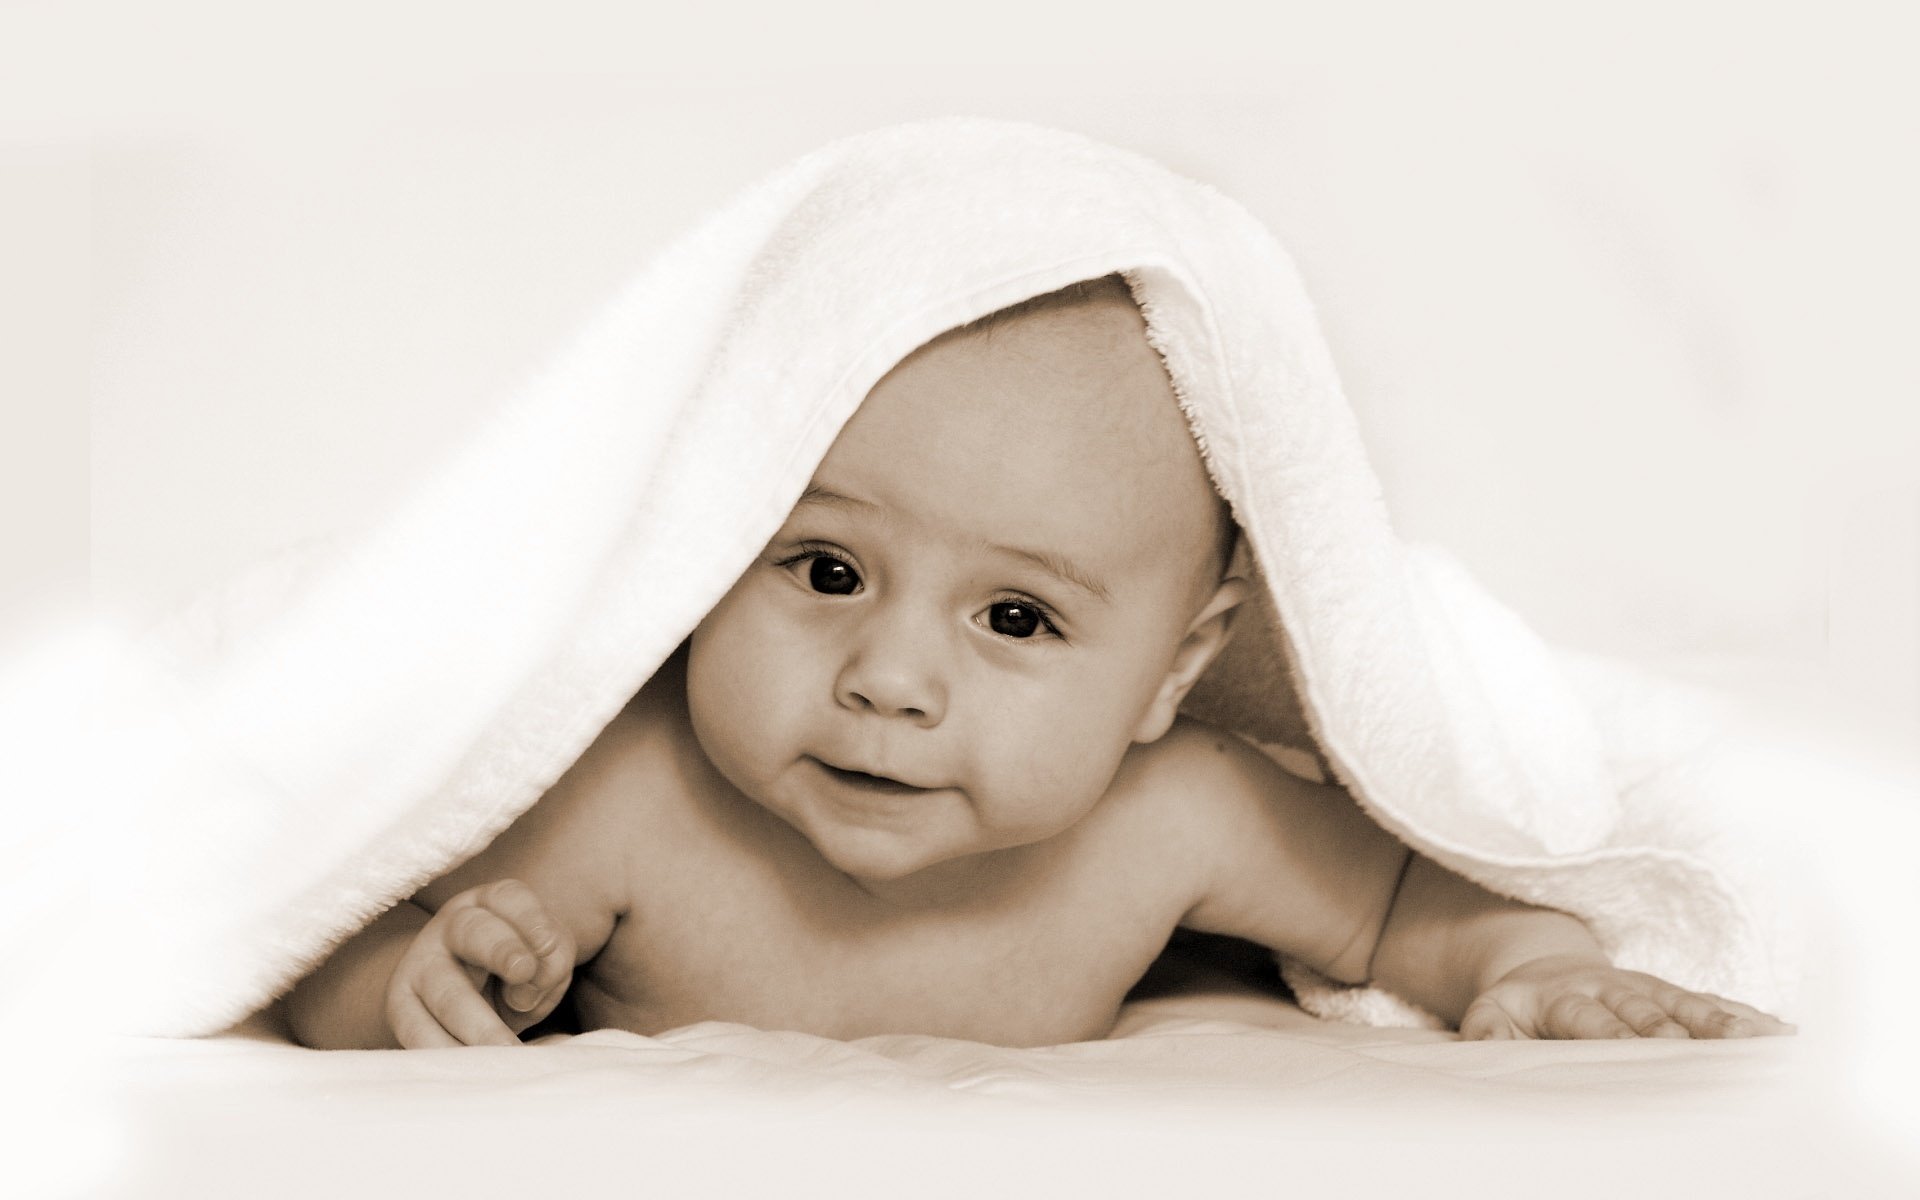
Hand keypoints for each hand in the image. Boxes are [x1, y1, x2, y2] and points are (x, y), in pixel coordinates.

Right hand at [385, 879, 576, 1047]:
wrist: (462, 998)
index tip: (547, 946)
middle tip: (524, 982)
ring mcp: (422, 965)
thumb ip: (548, 964)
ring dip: (480, 1026)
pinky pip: (419, 1033)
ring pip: (446, 991)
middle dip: (501, 952)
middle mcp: (454, 927)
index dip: (531, 921)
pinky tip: (474, 1070)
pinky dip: (449, 1054)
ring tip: (508, 1053)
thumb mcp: (545, 959)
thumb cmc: (518, 973)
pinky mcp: (402, 1008)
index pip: (511, 899)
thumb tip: (524, 994)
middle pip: (474, 932)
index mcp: (492, 905)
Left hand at [1458, 954, 1794, 1040]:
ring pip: (1690, 1007)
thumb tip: (1488, 1050)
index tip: (1643, 1050)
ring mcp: (1649, 990)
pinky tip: (1786, 1036)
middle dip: (1677, 1033)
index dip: (1617, 1034)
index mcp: (1564, 996)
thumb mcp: (1490, 1014)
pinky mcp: (1675, 997)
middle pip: (1648, 1013)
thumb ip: (1489, 1033)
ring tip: (1765, 1045)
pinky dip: (1748, 1021)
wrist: (1539, 969)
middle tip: (1708, 1054)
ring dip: (1726, 1026)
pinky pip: (1715, 1006)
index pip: (1592, 1017)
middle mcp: (1612, 988)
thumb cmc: (1515, 1009)